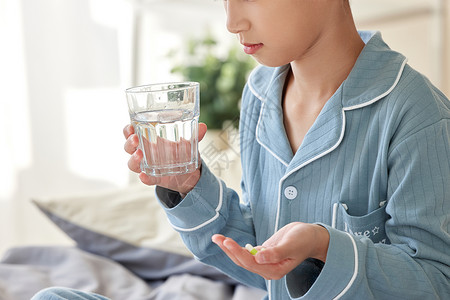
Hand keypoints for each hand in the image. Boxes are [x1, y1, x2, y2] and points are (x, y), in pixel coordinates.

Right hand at [123, 122, 207, 194]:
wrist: (189, 173)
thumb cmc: (182, 153)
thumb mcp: (188, 143)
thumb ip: (195, 136)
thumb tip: (203, 127)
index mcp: (148, 140)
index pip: (131, 133)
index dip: (127, 130)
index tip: (130, 126)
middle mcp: (144, 153)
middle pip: (128, 147)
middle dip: (129, 143)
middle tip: (135, 138)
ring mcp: (147, 167)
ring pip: (132, 164)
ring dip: (133, 159)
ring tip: (140, 154)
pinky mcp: (154, 178)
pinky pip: (146, 179)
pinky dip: (144, 178)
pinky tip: (144, 176)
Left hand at [212, 222, 328, 279]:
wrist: (310, 236)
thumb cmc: (304, 240)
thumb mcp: (291, 245)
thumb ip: (276, 253)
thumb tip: (259, 257)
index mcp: (274, 270)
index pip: (251, 263)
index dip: (238, 253)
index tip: (227, 242)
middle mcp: (267, 269)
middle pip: (243, 261)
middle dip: (229, 250)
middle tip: (217, 238)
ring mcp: (264, 262)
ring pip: (242, 257)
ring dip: (230, 248)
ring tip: (217, 238)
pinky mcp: (262, 254)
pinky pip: (246, 252)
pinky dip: (236, 246)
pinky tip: (226, 241)